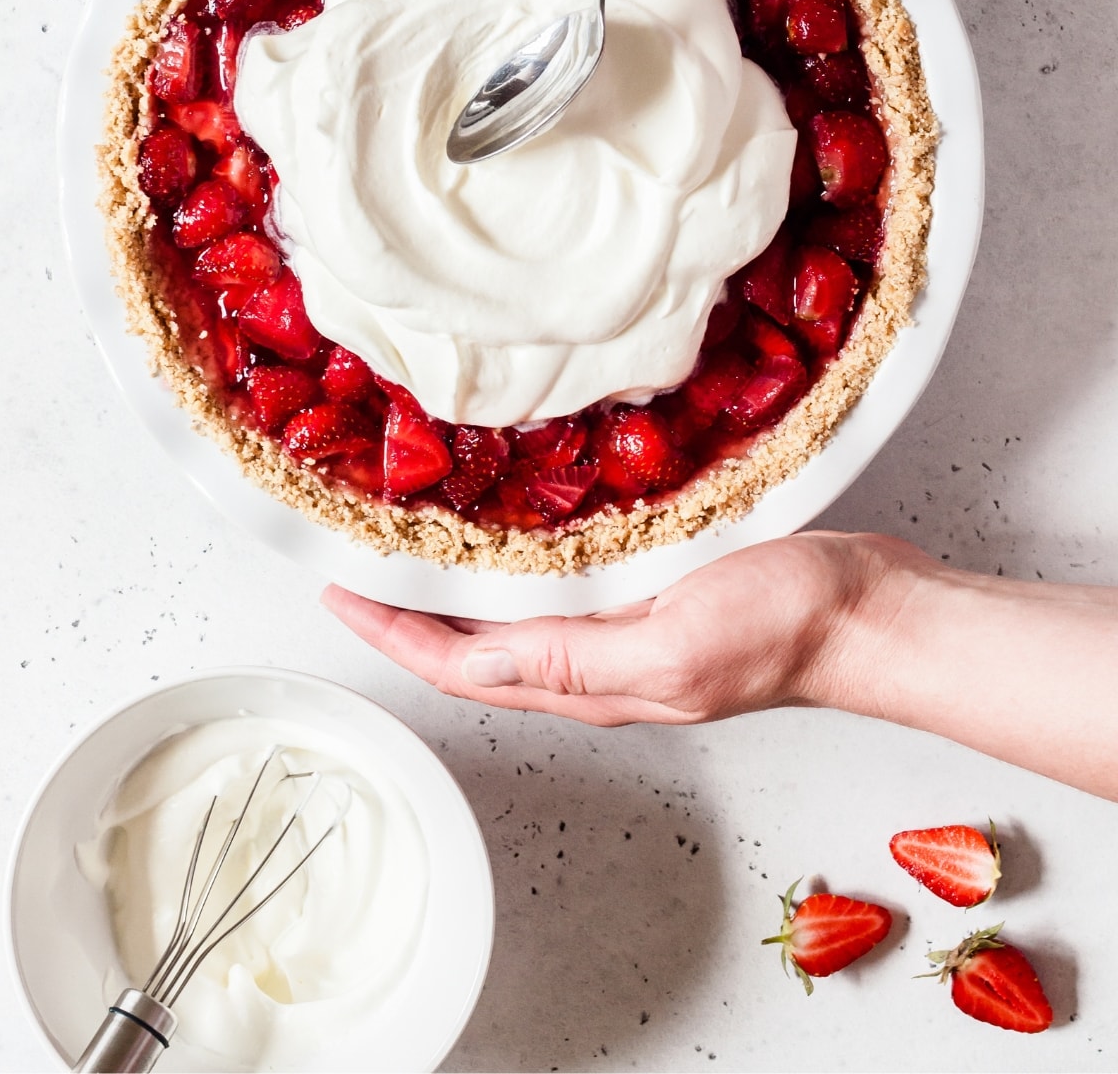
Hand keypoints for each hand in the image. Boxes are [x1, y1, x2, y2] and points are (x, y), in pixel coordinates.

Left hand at [322, 531, 907, 726]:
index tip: (335, 592)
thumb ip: (579, 660)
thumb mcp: (674, 642)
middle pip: (471, 646)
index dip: (391, 632)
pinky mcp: (657, 591)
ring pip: (512, 615)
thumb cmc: (783, 627)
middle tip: (355, 559)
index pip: (458, 665)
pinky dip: (516, 558)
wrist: (867, 612)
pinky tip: (517, 521)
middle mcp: (594, 662)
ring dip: (454, 586)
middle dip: (407, 612)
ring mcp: (626, 629)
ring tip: (412, 540)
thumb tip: (484, 658)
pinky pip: (561, 581)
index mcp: (587, 682)